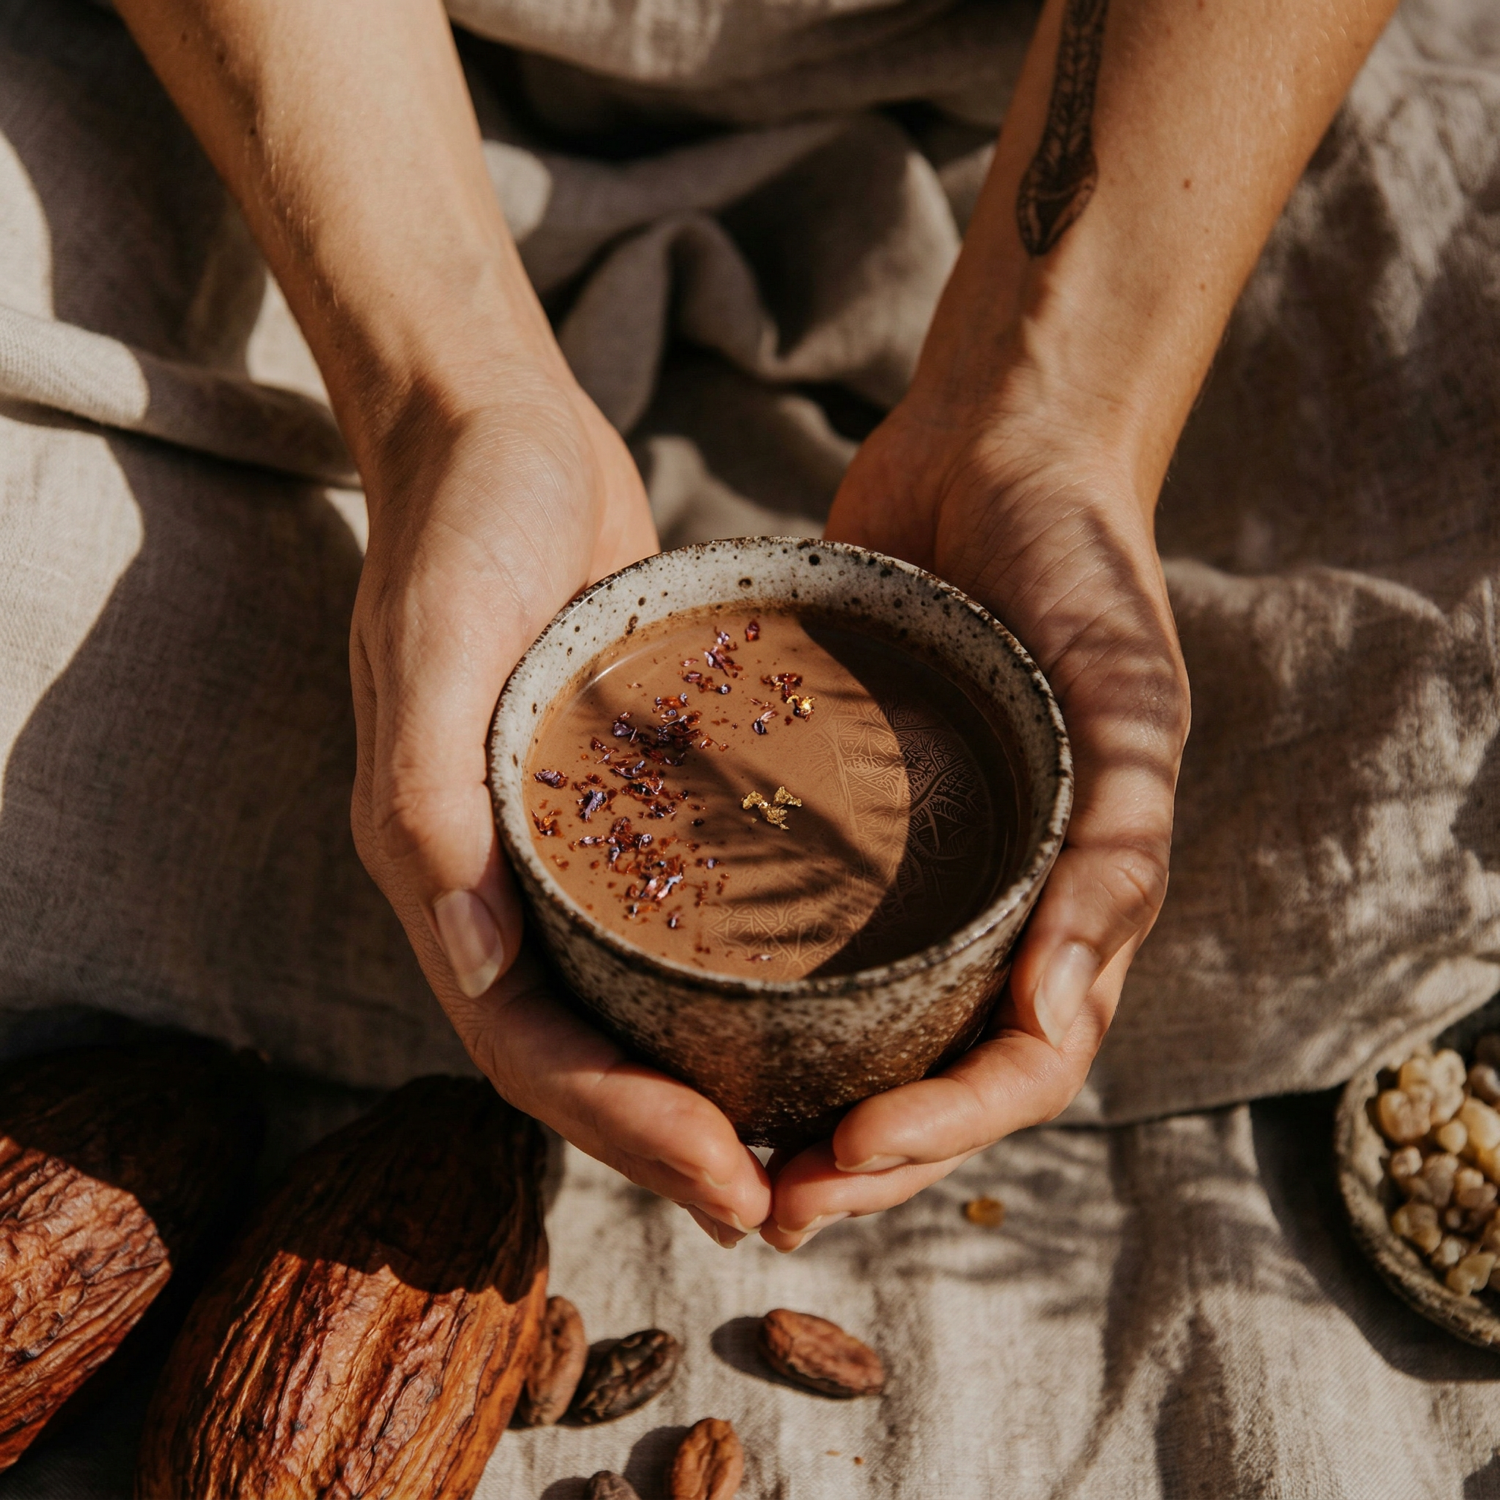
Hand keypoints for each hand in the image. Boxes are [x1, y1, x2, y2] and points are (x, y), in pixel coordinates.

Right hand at [349, 371, 771, 1243]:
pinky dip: (727, 988)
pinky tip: (813, 1006)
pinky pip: (672, 924)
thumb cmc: (462, 524)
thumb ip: (425, 785)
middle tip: (788, 1198)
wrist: (498, 433)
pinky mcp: (622, 804)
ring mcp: (564, 848)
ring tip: (808, 1141)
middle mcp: (502, 881)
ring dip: (708, 1087)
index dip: (624, 1131)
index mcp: (445, 871)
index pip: (529, 1047)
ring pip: (633, 1008)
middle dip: (678, 1142)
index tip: (731, 1180)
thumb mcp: (436, 634)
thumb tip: (466, 952)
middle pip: (588, 1054)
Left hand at [759, 374, 1189, 1250]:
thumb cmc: (1083, 573)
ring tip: (707, 1138)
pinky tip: (670, 1006)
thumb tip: (1060, 1015)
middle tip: (762, 1196)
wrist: (998, 455)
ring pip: (857, 1024)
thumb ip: (1117, 851)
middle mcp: (988, 904)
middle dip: (859, 1154)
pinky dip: (750, 983)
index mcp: (1072, 904)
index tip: (843, 1160)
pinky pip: (795, 922)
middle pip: (930, 1072)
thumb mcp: (1131, 705)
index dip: (942, 1135)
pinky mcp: (836, 816)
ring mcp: (911, 867)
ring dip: (796, 1097)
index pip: (1019, 1066)